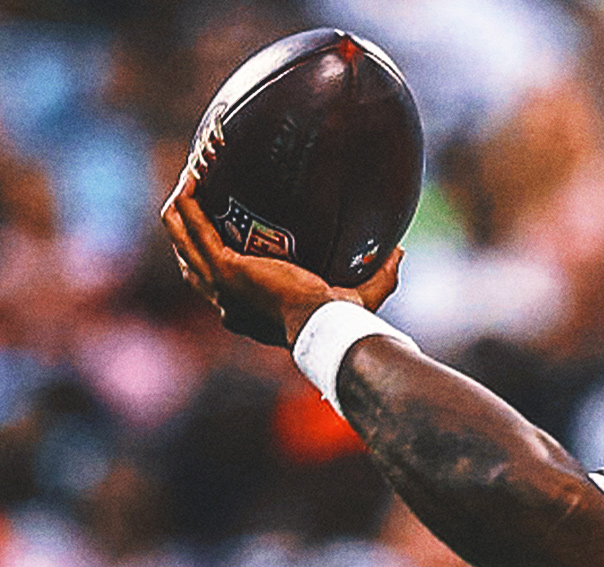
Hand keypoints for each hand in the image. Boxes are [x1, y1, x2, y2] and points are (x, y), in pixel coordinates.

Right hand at [158, 150, 402, 347]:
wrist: (327, 327)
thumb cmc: (344, 321)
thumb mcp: (361, 296)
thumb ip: (379, 275)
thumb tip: (400, 251)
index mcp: (248, 312)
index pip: (218, 284)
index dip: (212, 256)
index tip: (219, 229)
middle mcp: (227, 302)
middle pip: (191, 261)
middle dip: (189, 228)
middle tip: (197, 196)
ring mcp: (221, 286)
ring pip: (185, 243)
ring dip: (180, 212)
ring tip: (189, 181)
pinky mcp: (225, 269)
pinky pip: (194, 230)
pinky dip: (187, 207)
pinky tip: (190, 182)